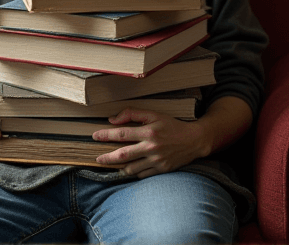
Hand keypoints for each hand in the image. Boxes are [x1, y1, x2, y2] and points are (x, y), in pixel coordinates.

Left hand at [92, 108, 210, 178]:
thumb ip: (132, 114)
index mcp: (148, 132)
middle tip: (97, 158)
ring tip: (112, 163)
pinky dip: (133, 172)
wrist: (194, 140)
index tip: (95, 136)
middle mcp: (151, 147)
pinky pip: (141, 175)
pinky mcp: (161, 170)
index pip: (122, 134)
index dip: (106, 135)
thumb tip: (113, 119)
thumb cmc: (171, 125)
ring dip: (119, 166)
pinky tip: (129, 167)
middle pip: (123, 155)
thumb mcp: (153, 114)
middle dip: (107, 157)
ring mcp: (156, 161)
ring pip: (131, 168)